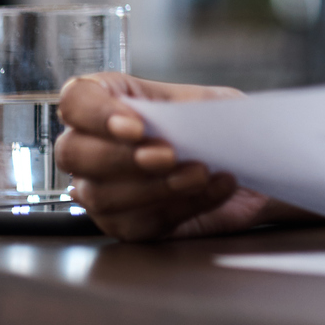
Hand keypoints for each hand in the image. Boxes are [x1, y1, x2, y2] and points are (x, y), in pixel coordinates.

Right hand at [56, 72, 274, 240]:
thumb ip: (197, 105)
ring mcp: (103, 189)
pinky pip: (139, 223)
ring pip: (101, 195)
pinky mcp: (127, 224)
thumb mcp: (218, 102)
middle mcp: (95, 145)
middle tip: (168, 155)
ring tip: (201, 173)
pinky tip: (215, 188)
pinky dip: (183, 206)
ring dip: (156, 186)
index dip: (96, 114)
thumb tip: (190, 117)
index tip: (136, 126)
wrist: (252, 163)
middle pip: (72, 152)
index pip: (77, 100)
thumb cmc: (222, 124)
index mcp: (112, 100)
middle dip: (121, 156)